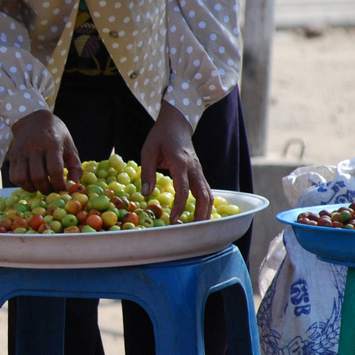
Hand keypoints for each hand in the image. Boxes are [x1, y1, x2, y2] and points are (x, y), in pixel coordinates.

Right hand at [6, 110, 81, 192]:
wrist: (35, 120)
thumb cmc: (57, 136)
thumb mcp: (70, 147)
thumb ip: (75, 168)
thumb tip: (74, 187)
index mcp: (52, 144)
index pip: (55, 170)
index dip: (59, 185)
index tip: (63, 190)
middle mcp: (35, 147)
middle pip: (38, 177)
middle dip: (46, 189)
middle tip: (52, 190)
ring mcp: (21, 151)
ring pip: (23, 178)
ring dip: (32, 188)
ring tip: (40, 186)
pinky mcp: (12, 156)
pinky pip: (13, 176)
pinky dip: (22, 184)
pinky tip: (31, 181)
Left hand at [140, 103, 210, 224]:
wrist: (177, 123)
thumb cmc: (160, 136)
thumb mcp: (148, 151)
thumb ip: (147, 172)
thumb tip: (145, 194)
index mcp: (180, 163)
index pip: (184, 189)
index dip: (179, 207)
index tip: (173, 220)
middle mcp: (194, 168)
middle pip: (204, 195)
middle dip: (201, 215)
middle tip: (193, 231)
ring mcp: (199, 171)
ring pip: (209, 194)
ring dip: (205, 212)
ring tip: (198, 228)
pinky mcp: (199, 173)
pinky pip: (206, 191)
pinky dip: (205, 205)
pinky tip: (199, 216)